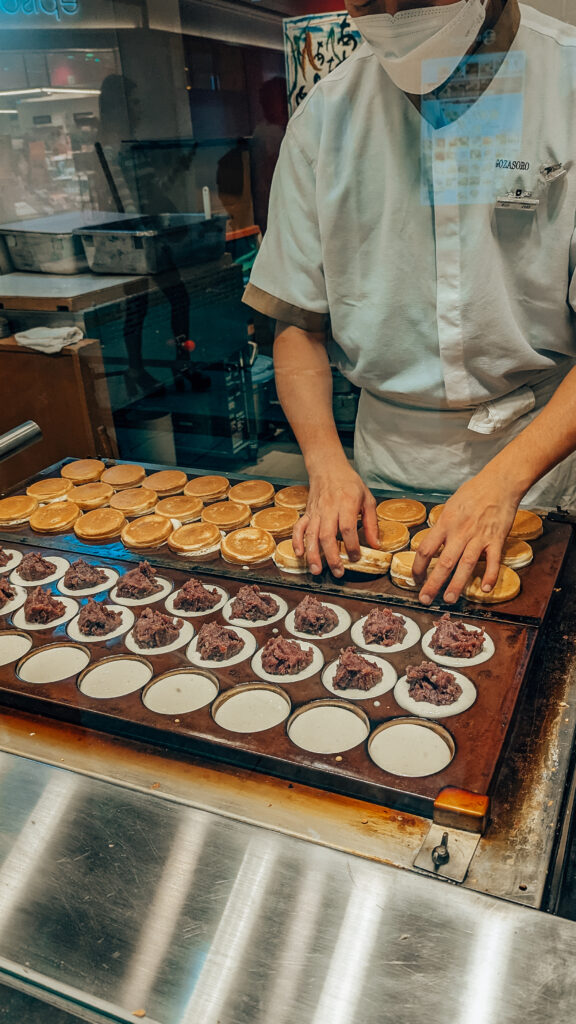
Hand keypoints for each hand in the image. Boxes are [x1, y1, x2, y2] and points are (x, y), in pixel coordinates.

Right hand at [293, 464, 378, 575]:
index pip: (347, 528)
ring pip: (312, 535)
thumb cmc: (349, 484)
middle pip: (327, 535)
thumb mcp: (367, 499)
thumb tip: (375, 544)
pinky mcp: (307, 513)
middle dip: (332, 556)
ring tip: (316, 570)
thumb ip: (371, 523)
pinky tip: (299, 553)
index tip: (355, 557)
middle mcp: (329, 509)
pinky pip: (299, 528)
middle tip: (338, 572)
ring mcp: (316, 512)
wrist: (328, 468)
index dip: (351, 545)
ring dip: (313, 554)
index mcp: (347, 503)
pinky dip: (297, 541)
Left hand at [412, 471, 519, 604]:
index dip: (418, 566)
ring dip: (457, 584)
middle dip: (433, 583)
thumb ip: (442, 526)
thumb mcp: (450, 506)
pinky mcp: (497, 539)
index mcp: (445, 523)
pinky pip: (493, 561)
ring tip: (449, 599)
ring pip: (466, 564)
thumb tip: (432, 542)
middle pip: (444, 562)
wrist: (499, 483)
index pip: (426, 549)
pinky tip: (485, 589)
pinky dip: (490, 575)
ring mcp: (479, 537)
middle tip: (425, 599)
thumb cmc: (473, 492)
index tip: (416, 578)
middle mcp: (460, 532)